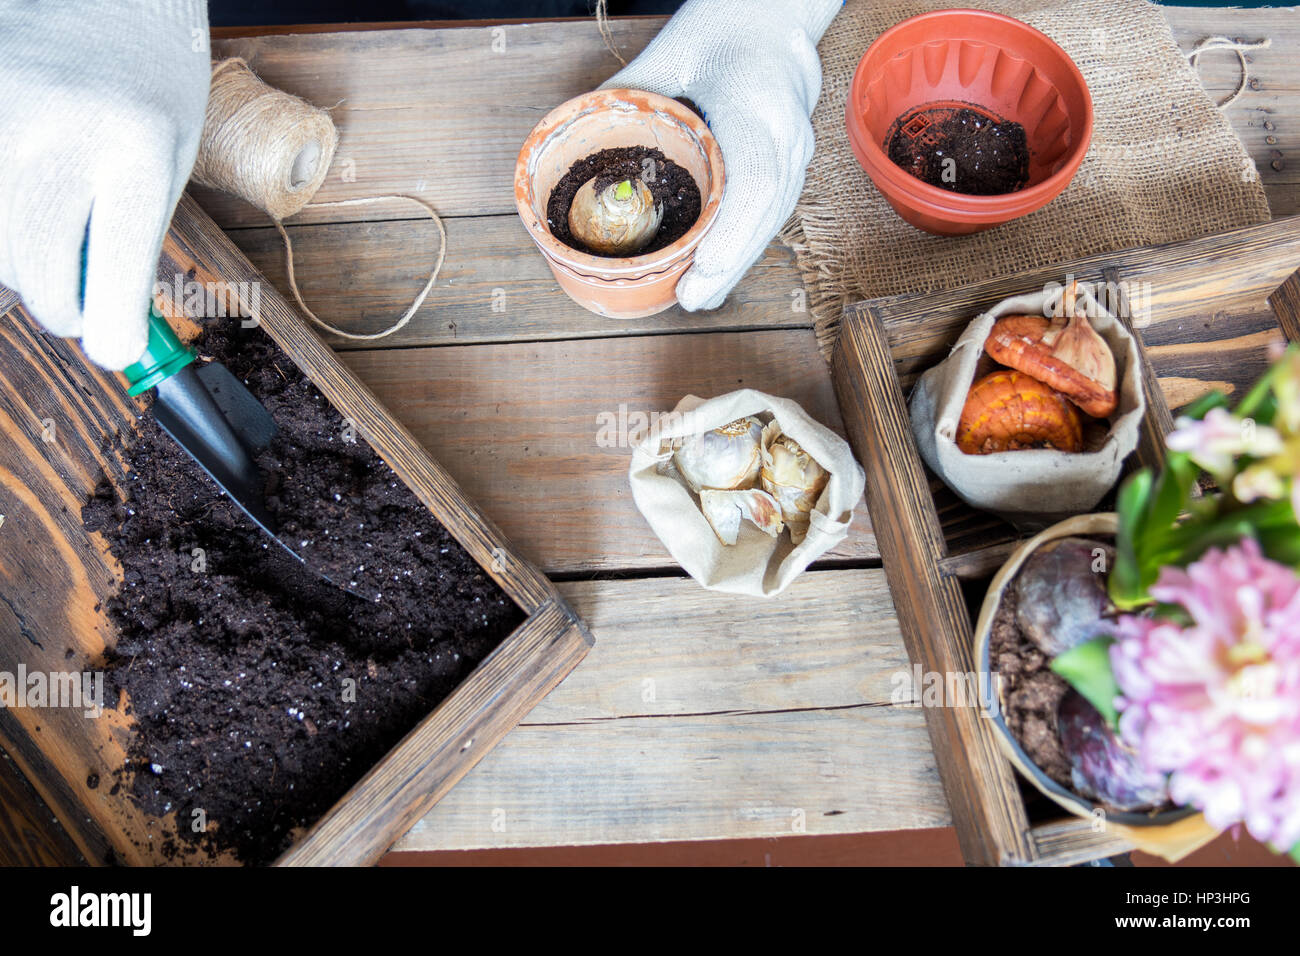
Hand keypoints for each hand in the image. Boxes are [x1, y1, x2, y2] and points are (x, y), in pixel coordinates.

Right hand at [0, 1, 209, 368]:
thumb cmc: (147, 76)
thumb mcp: (171, 155)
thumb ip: (134, 232)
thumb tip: (107, 317)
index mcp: (136, 147)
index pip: (116, 266)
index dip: (111, 326)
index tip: (114, 348)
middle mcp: (58, 132)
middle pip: (38, 268)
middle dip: (63, 305)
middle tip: (84, 305)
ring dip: (24, 262)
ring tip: (59, 230)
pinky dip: (3, 226)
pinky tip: (27, 201)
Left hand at [602, 0, 840, 310]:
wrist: (774, 18)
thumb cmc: (720, 29)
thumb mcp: (668, 52)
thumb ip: (629, 95)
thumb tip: (575, 134)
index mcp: (756, 101)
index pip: (756, 179)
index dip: (732, 233)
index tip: (704, 268)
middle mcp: (788, 131)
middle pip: (766, 212)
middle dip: (730, 263)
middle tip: (692, 298)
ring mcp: (798, 149)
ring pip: (773, 219)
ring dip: (738, 263)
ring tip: (702, 296)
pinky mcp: (796, 163)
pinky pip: (773, 213)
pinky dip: (745, 245)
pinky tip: (719, 272)